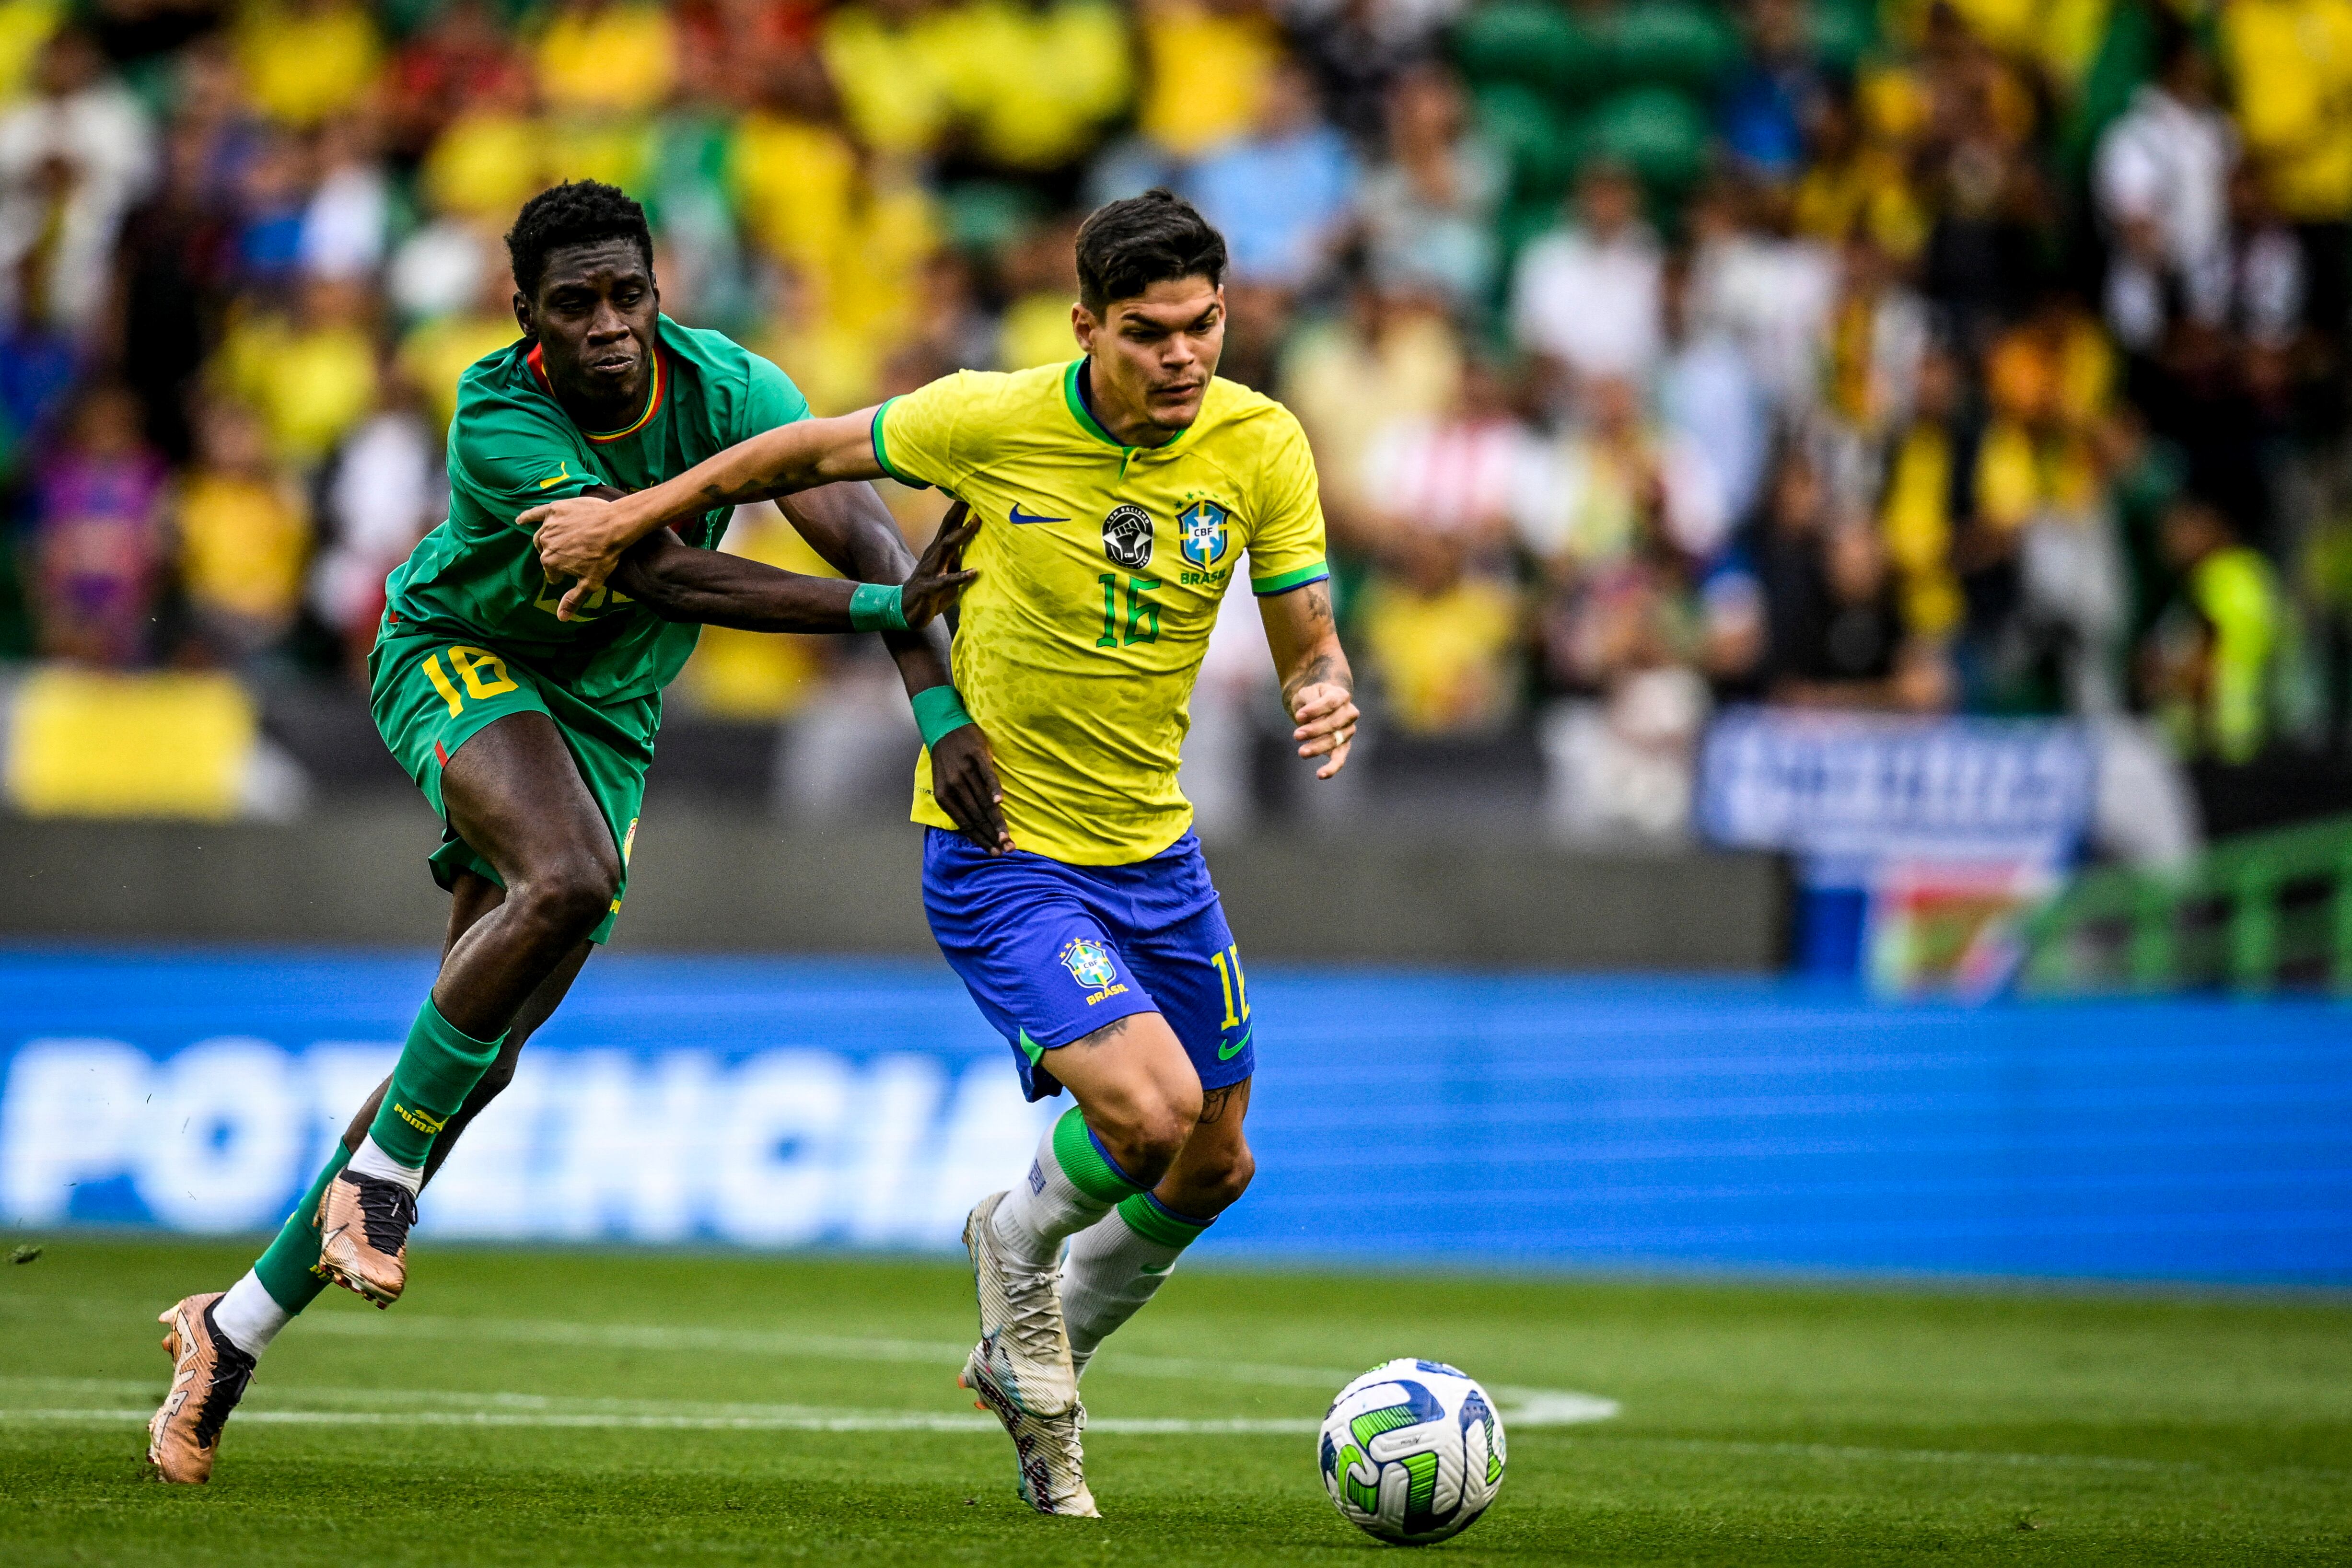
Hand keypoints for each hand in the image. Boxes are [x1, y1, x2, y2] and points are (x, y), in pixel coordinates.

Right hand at [522, 495, 629, 620]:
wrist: (615, 526)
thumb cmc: (604, 556)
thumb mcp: (591, 583)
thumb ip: (573, 599)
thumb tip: (561, 618)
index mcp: (550, 562)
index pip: (551, 573)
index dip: (563, 574)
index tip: (574, 570)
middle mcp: (545, 543)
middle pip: (545, 553)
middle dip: (556, 556)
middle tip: (572, 554)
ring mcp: (549, 525)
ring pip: (542, 536)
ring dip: (549, 540)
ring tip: (561, 541)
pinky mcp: (555, 509)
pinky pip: (536, 513)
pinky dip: (527, 516)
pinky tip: (520, 520)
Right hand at [901, 501, 979, 628]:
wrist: (905, 611)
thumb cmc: (930, 591)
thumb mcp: (945, 572)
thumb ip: (957, 560)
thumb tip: (974, 549)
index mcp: (937, 551)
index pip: (949, 525)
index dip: (959, 509)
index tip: (971, 492)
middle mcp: (933, 556)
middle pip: (947, 529)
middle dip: (959, 512)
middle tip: (972, 496)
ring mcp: (930, 571)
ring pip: (946, 548)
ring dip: (961, 535)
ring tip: (975, 522)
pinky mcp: (930, 588)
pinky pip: (946, 581)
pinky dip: (960, 576)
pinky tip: (974, 572)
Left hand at [928, 720, 1012, 854]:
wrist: (944, 727)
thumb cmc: (947, 760)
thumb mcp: (945, 784)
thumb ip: (957, 804)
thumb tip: (972, 830)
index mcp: (944, 796)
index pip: (965, 824)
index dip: (980, 839)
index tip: (993, 852)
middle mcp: (953, 786)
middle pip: (977, 816)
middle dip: (992, 836)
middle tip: (1007, 849)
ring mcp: (965, 771)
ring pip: (983, 801)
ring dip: (997, 821)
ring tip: (1008, 836)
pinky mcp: (976, 756)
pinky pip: (987, 776)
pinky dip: (993, 789)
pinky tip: (1000, 802)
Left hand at [1290, 681, 1357, 779]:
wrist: (1319, 704)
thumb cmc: (1313, 697)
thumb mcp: (1309, 692)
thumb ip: (1309, 702)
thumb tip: (1304, 718)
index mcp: (1341, 696)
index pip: (1331, 702)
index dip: (1315, 710)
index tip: (1298, 716)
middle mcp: (1349, 713)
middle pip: (1334, 723)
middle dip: (1314, 731)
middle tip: (1296, 735)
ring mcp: (1348, 731)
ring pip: (1335, 741)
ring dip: (1318, 748)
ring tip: (1302, 752)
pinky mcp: (1343, 746)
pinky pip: (1340, 759)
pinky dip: (1331, 768)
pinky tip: (1320, 774)